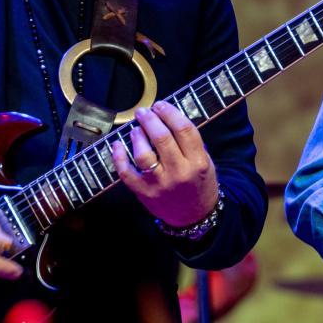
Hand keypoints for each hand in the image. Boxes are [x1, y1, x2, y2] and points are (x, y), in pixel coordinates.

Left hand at [112, 101, 219, 227]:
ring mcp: (160, 184)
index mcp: (198, 162)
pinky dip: (118, 156)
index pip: (184, 129)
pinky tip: (117, 144)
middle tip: (144, 112)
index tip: (161, 105)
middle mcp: (179, 172)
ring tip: (136, 128)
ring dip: (136, 135)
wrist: (194, 217)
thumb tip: (167, 116)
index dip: (170, 112)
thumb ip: (190, 142)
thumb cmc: (199, 183)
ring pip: (143, 154)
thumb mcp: (205, 161)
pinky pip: (126, 172)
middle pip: (162, 138)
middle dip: (150, 119)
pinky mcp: (144, 193)